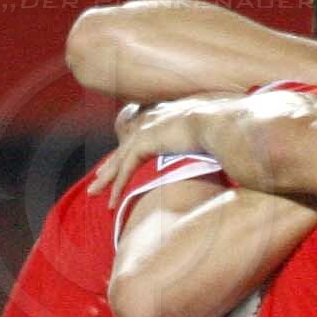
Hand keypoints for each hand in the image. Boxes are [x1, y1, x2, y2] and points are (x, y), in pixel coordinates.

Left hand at [91, 99, 218, 197]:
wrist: (219, 124)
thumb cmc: (222, 131)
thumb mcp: (209, 135)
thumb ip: (202, 141)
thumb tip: (214, 152)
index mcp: (163, 116)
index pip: (139, 137)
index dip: (128, 153)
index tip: (118, 164)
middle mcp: (149, 120)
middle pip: (124, 148)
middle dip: (109, 167)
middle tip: (97, 180)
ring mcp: (145, 130)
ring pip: (119, 159)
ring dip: (106, 179)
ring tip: (94, 193)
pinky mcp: (144, 143)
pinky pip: (125, 168)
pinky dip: (118, 185)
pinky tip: (111, 200)